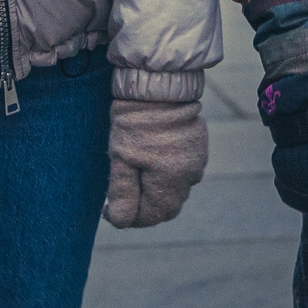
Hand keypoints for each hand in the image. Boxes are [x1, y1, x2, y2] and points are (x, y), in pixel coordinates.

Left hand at [103, 97, 208, 229]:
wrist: (159, 85)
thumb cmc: (136, 122)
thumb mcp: (121, 159)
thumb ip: (122, 195)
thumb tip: (120, 221)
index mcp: (170, 182)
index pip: (150, 217)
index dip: (128, 218)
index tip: (108, 209)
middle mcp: (190, 176)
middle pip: (167, 208)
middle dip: (143, 208)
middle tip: (121, 196)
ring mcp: (198, 161)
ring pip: (176, 191)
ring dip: (157, 192)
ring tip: (136, 175)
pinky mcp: (199, 147)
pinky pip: (184, 172)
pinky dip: (168, 175)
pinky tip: (153, 160)